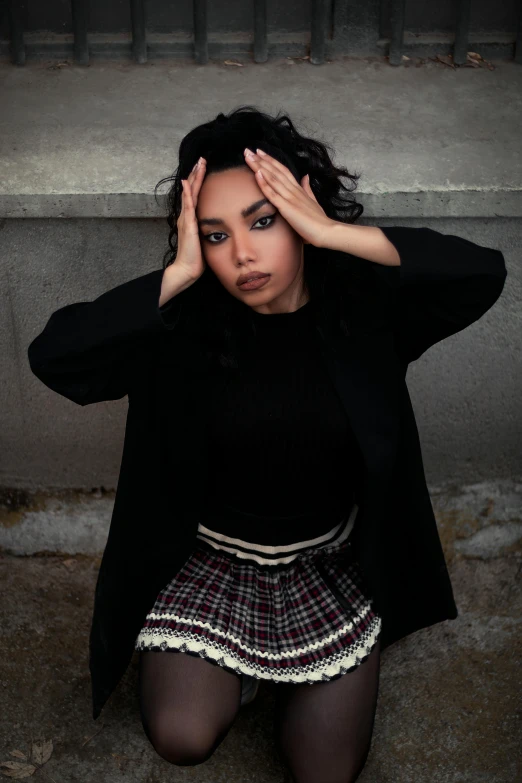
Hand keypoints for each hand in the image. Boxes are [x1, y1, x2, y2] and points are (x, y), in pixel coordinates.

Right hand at [175, 158, 207, 280]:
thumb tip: (218, 225)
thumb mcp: (204, 239)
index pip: (195, 195)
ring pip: (189, 194)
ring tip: (197, 165)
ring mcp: (186, 220)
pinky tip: (188, 185)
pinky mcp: (188, 227)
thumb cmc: (196, 258)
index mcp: (190, 218)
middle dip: (196, 174)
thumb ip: (208, 229)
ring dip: (193, 179)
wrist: (187, 270)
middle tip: (201, 159)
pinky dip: (187, 195)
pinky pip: (187, 207)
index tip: (204, 168)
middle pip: (191, 190)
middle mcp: (186, 216)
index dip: (199, 181)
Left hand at [243, 148, 335, 247]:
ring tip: (248, 156)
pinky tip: (257, 173)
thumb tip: (306, 177)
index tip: (260, 152)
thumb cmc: (319, 220)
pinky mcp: (287, 208)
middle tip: (248, 150)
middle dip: (261, 160)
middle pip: (275, 170)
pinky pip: (273, 194)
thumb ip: (307, 188)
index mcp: (298, 188)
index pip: (282, 170)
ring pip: (272, 178)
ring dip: (259, 166)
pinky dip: (264, 183)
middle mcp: (293, 190)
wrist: (326, 232)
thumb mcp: (313, 201)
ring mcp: (290, 198)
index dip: (271, 160)